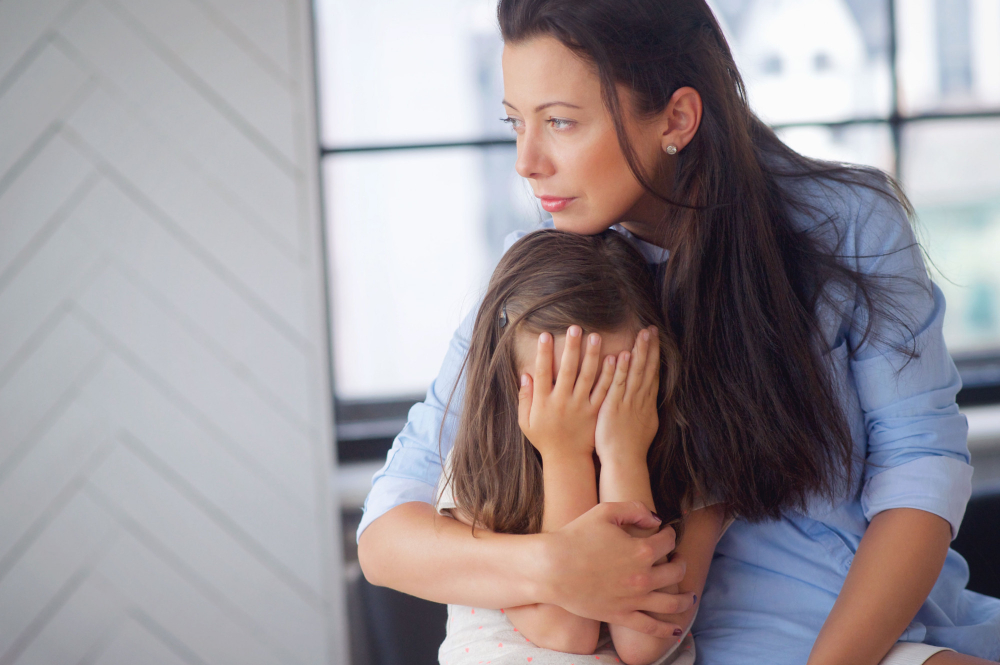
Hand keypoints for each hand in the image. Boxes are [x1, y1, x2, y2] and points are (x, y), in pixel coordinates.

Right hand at [518, 327, 614, 461]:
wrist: (566, 460)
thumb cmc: (544, 438)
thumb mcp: (526, 422)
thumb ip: (524, 398)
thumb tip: (525, 375)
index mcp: (543, 402)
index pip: (542, 373)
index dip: (543, 354)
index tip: (545, 335)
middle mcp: (562, 402)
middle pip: (567, 370)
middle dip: (571, 348)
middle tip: (575, 328)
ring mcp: (580, 407)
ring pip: (588, 377)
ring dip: (592, 356)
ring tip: (595, 336)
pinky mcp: (595, 412)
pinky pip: (603, 391)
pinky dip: (608, 375)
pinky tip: (613, 359)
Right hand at [539, 501, 695, 637]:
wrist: (551, 567)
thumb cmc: (575, 536)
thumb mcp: (605, 511)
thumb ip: (634, 509)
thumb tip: (656, 519)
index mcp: (642, 550)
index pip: (668, 541)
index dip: (670, 534)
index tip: (665, 533)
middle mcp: (644, 577)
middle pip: (676, 571)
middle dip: (680, 563)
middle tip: (677, 560)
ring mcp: (634, 599)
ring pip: (672, 603)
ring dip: (685, 598)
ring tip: (689, 595)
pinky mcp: (621, 615)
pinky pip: (651, 627)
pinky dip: (667, 630)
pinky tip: (676, 630)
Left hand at [595, 326, 659, 463]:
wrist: (624, 463)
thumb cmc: (630, 449)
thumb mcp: (644, 427)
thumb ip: (644, 411)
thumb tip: (648, 401)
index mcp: (647, 405)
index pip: (652, 375)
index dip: (654, 356)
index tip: (655, 339)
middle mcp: (641, 401)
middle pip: (648, 370)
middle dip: (650, 349)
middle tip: (651, 329)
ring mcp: (629, 404)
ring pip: (637, 374)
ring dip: (640, 353)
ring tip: (642, 334)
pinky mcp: (615, 408)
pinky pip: (619, 385)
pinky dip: (623, 370)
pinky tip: (624, 355)